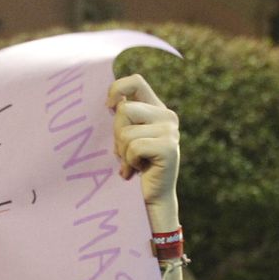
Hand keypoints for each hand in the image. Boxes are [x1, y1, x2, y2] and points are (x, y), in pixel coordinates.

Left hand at [106, 74, 179, 233]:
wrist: (153, 198)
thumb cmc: (135, 166)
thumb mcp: (127, 137)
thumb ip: (123, 117)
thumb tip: (110, 101)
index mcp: (157, 108)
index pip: (136, 81)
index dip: (117, 89)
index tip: (108, 107)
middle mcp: (167, 116)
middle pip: (124, 109)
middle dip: (116, 134)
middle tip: (125, 152)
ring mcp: (170, 131)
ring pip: (126, 132)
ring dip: (123, 152)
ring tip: (132, 163)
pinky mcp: (168, 147)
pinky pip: (133, 147)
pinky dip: (129, 162)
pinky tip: (137, 170)